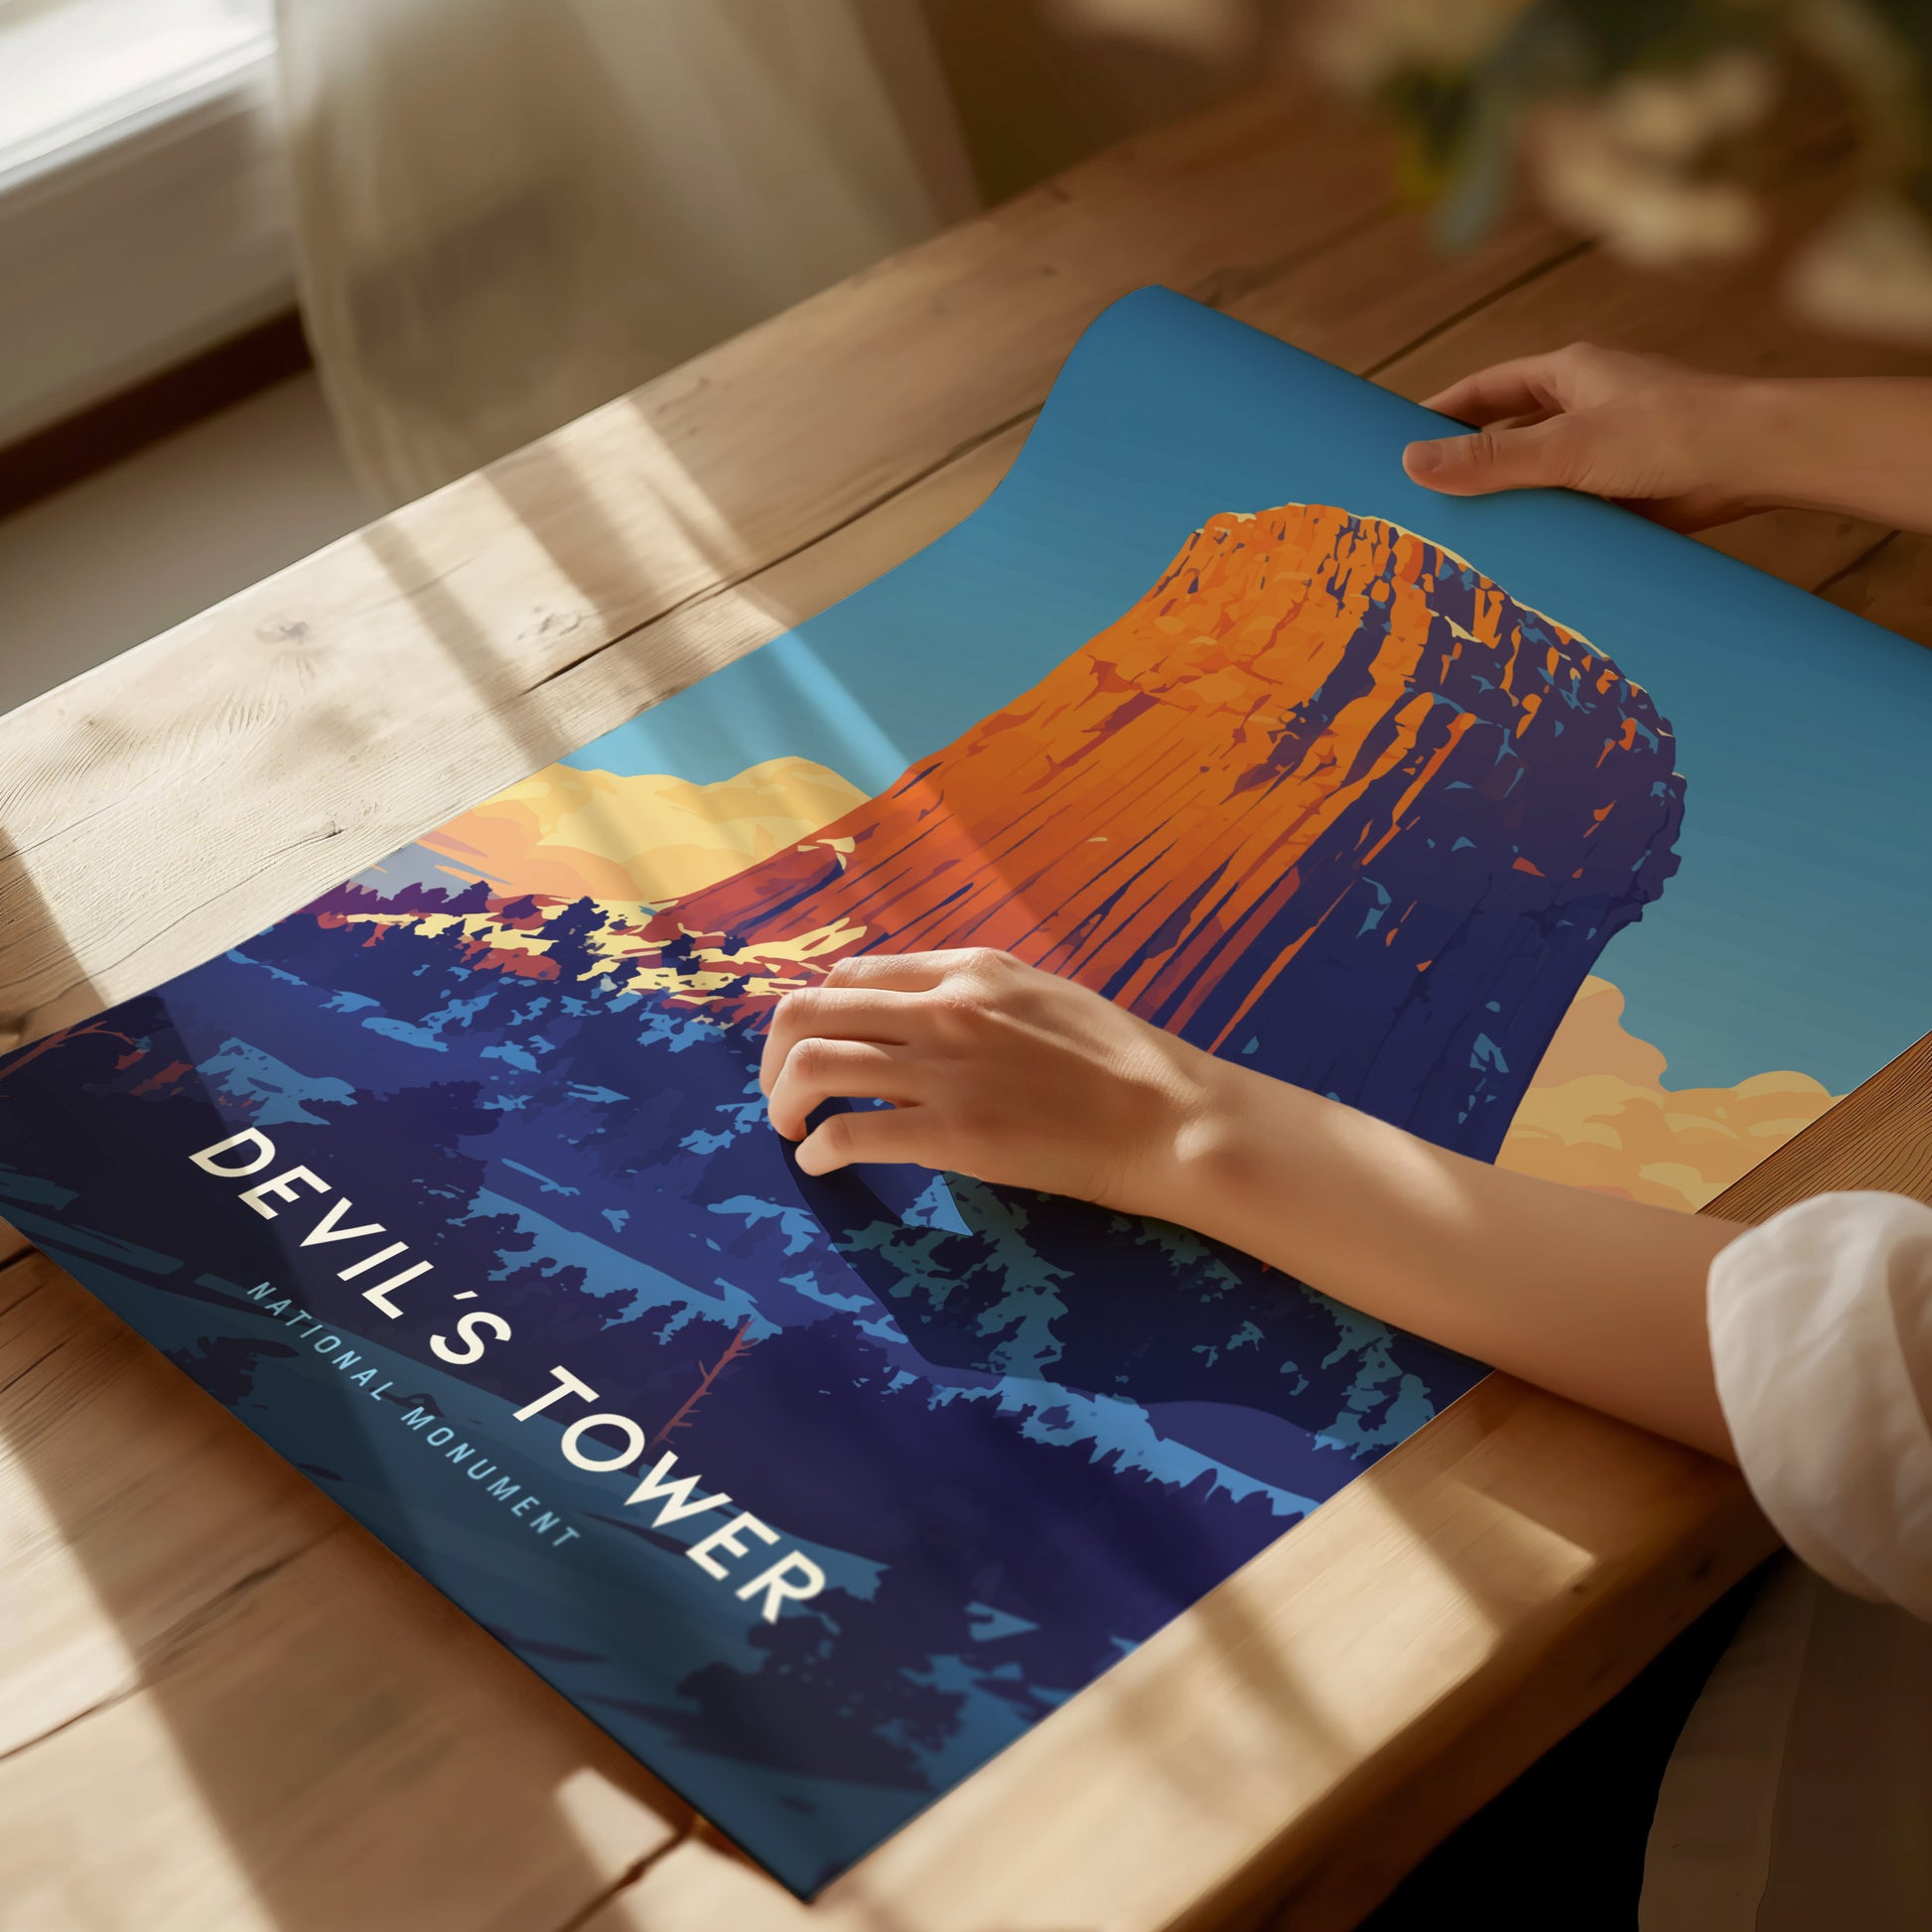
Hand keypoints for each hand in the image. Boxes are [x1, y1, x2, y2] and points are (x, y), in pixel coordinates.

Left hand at [758, 948, 1219, 1212]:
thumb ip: (971, 997)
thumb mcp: (1039, 994)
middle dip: (775, 1055)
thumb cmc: (1118, 1060)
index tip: (816, 1048)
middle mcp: (944, 1007)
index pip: (851, 974)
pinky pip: (849, 1132)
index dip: (818, 1013)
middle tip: (781, 1092)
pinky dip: (819, 1149)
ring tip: (791, 1129)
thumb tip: (910, 1022)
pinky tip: (823, 1163)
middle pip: (810, 1010)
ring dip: (783, 1101)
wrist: (1169, 1116)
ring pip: (813, 1064)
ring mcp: (945, 1069)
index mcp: (967, 968)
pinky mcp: (953, 1133)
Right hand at [1401, 342, 1766, 530]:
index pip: (1485, 390)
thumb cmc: (1671, 432)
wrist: (1759, 461)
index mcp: (1569, 374)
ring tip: (1459, 542)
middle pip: (1508, 436)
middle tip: (1419, 503)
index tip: (1397, 443)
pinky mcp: (1628, 492)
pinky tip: (1521, 559)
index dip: (1440, 414)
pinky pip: (1571, 511)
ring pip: (1539, 478)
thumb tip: (1410, 464)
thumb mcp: (1567, 447)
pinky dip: (1547, 531)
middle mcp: (1586, 408)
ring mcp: (1607, 451)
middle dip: (1468, 466)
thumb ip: (1491, 459)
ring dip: (1508, 505)